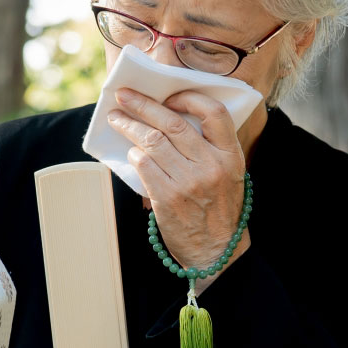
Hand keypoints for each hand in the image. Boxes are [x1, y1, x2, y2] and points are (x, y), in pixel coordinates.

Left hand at [107, 87, 249, 272]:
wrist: (216, 251)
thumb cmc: (218, 207)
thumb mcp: (228, 174)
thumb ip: (209, 147)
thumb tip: (170, 115)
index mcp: (230, 156)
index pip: (214, 113)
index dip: (189, 98)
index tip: (169, 96)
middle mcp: (211, 165)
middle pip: (173, 122)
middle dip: (143, 105)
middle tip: (123, 96)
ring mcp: (188, 181)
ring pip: (152, 141)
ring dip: (129, 126)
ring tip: (116, 119)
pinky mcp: (167, 197)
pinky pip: (143, 164)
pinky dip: (134, 154)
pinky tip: (131, 152)